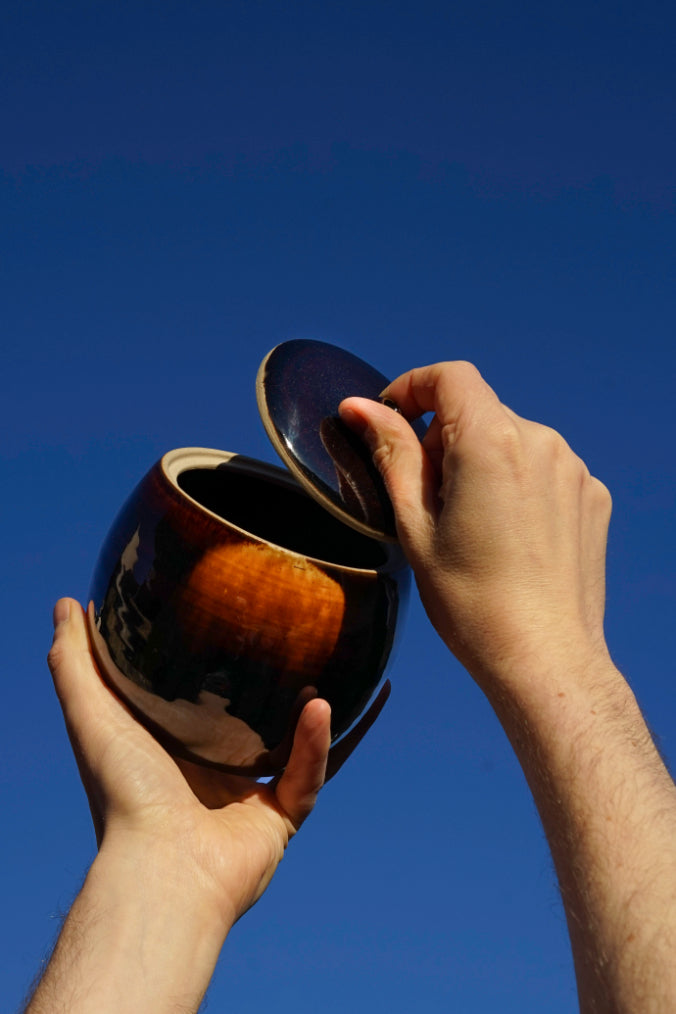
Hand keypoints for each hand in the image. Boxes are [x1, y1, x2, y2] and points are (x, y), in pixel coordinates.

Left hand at [48, 597, 330, 926]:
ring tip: (350, 675)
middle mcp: (213, 777)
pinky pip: (311, 776)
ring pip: (300, 751)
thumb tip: (67, 603)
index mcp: (174, 754)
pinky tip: (326, 707)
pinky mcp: (281, 821)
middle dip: (287, 692)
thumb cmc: (123, 795)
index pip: (204, 703)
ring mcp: (249, 802)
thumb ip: (74, 661)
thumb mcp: (91, 714)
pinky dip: (319, 745)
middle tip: (311, 647)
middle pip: (259, 726)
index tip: (236, 626)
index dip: (220, 669)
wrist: (159, 866)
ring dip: (322, 718)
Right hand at [340, 361, 612, 692]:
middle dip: (444, 440)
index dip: (413, 388)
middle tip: (426, 500)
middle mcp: (541, 443)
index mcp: (491, 443)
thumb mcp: (414, 525)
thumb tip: (360, 408)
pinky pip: (543, 467)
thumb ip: (391, 454)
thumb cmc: (471, 602)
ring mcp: (573, 469)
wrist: (543, 658)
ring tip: (469, 525)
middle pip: (479, 411)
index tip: (392, 419)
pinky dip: (517, 483)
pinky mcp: (591, 495)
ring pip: (511, 439)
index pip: (450, 377)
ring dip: (482, 461)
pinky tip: (506, 535)